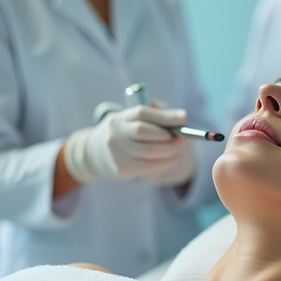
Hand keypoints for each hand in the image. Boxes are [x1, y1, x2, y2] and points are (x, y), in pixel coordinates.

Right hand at [64, 104, 187, 181]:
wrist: (98, 153)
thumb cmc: (127, 133)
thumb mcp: (135, 120)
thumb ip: (157, 116)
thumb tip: (182, 120)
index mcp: (120, 117)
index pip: (142, 113)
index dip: (163, 116)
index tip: (183, 118)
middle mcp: (115, 133)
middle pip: (142, 132)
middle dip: (165, 135)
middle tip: (180, 137)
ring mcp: (116, 152)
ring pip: (147, 152)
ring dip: (168, 150)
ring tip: (177, 148)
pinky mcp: (121, 168)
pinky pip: (147, 167)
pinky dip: (163, 162)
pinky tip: (170, 159)